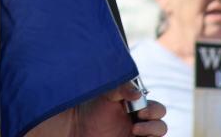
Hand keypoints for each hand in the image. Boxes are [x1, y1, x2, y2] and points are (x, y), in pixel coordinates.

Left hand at [27, 80, 165, 136]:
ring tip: (136, 132)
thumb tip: (135, 92)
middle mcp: (133, 124)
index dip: (154, 109)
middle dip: (155, 122)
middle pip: (159, 125)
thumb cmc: (75, 107)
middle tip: (139, 119)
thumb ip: (116, 87)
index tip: (140, 107)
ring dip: (154, 133)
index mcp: (129, 108)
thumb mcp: (96, 93)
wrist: (61, 127)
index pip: (154, 108)